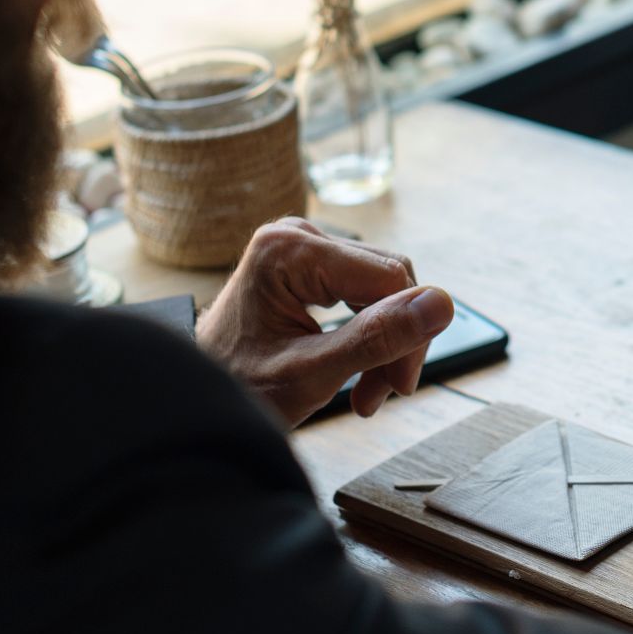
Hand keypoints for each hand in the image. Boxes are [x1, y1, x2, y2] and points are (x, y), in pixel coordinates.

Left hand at [196, 217, 454, 426]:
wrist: (190, 399)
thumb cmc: (236, 389)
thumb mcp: (311, 374)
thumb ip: (376, 339)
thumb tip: (443, 304)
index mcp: (289, 250)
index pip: (389, 277)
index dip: (409, 332)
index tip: (399, 387)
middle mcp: (297, 234)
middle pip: (389, 280)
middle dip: (394, 342)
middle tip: (380, 396)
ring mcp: (303, 247)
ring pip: (382, 289)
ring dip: (384, 344)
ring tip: (367, 394)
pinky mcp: (309, 264)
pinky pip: (363, 292)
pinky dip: (368, 335)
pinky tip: (358, 374)